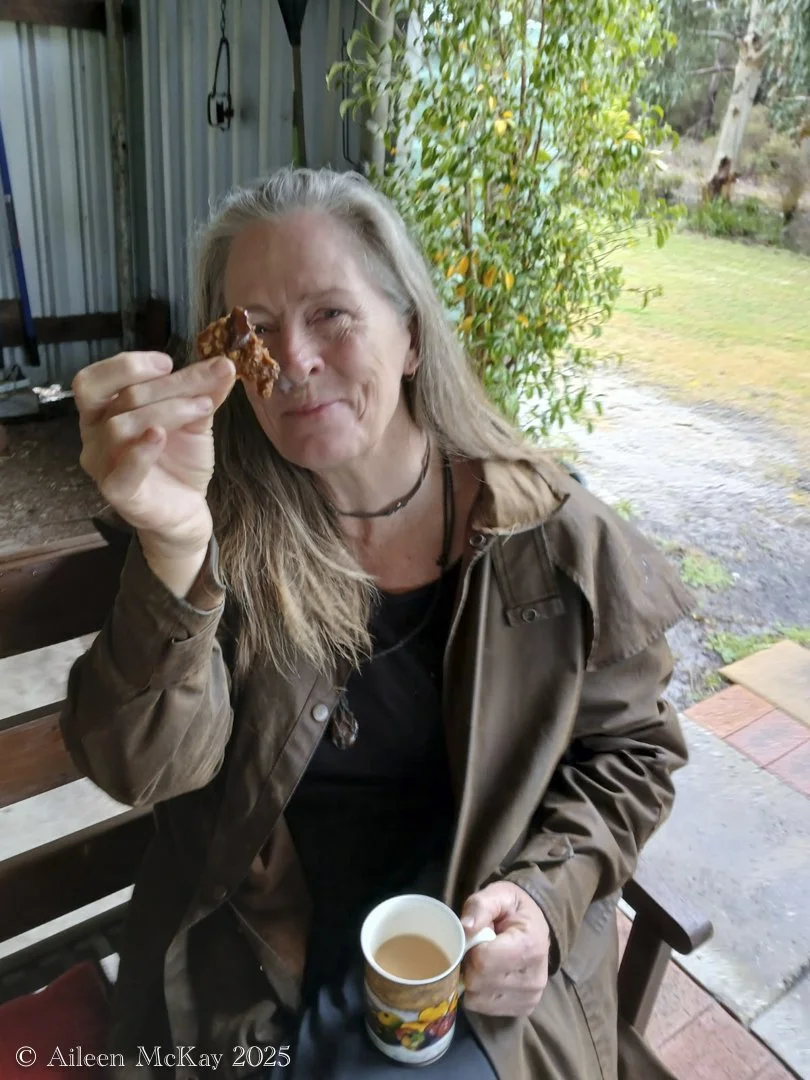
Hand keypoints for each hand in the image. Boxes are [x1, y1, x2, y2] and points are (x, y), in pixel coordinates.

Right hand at [74, 351, 235, 555]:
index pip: (96, 380)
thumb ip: (202, 391)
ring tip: (202, 408)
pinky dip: (140, 450)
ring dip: (165, 411)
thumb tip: (224, 364)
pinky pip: (121, 471)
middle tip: (203, 387)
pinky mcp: (118, 493)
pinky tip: (160, 436)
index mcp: (102, 411)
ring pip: (120, 427)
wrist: (188, 507)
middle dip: (164, 387)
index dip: (127, 366)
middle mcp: (93, 436)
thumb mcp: (194, 418)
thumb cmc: (180, 459)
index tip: (168, 364)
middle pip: (118, 399)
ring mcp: (102, 466)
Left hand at [460, 881, 549, 1016]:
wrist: (536, 925)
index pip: (484, 961)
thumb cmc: (513, 909)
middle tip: (474, 950)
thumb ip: (480, 906)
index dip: (469, 949)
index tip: (472, 938)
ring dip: (472, 981)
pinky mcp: (524, 1009)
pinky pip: (484, 1009)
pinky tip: (488, 976)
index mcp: (529, 945)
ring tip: (482, 962)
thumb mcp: (498, 895)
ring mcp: (530, 997)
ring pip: (478, 1000)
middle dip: (468, 965)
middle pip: (479, 983)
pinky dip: (479, 994)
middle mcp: (534, 977)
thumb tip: (465, 927)